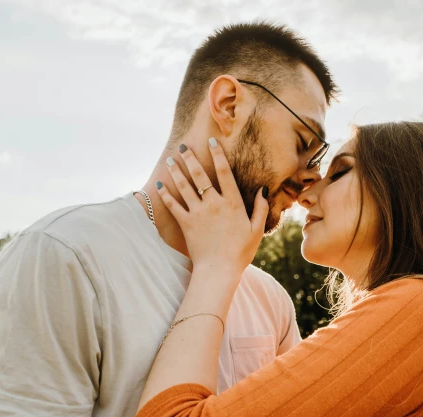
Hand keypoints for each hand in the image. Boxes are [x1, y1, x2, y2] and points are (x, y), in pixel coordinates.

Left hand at [157, 139, 267, 275]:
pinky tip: (160, 185)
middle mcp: (214, 203)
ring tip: (170, 159)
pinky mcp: (186, 223)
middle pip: (200, 175)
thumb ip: (260, 208)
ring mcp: (198, 212)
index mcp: (232, 203)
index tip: (212, 140)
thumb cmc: (240, 252)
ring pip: (184, 186)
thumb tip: (262, 190)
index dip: (218, 154)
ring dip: (176, 171)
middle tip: (183, 146)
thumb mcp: (256, 230)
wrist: (219, 269)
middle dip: (190, 158)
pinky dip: (166, 194)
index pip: (224, 172)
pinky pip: (173, 205)